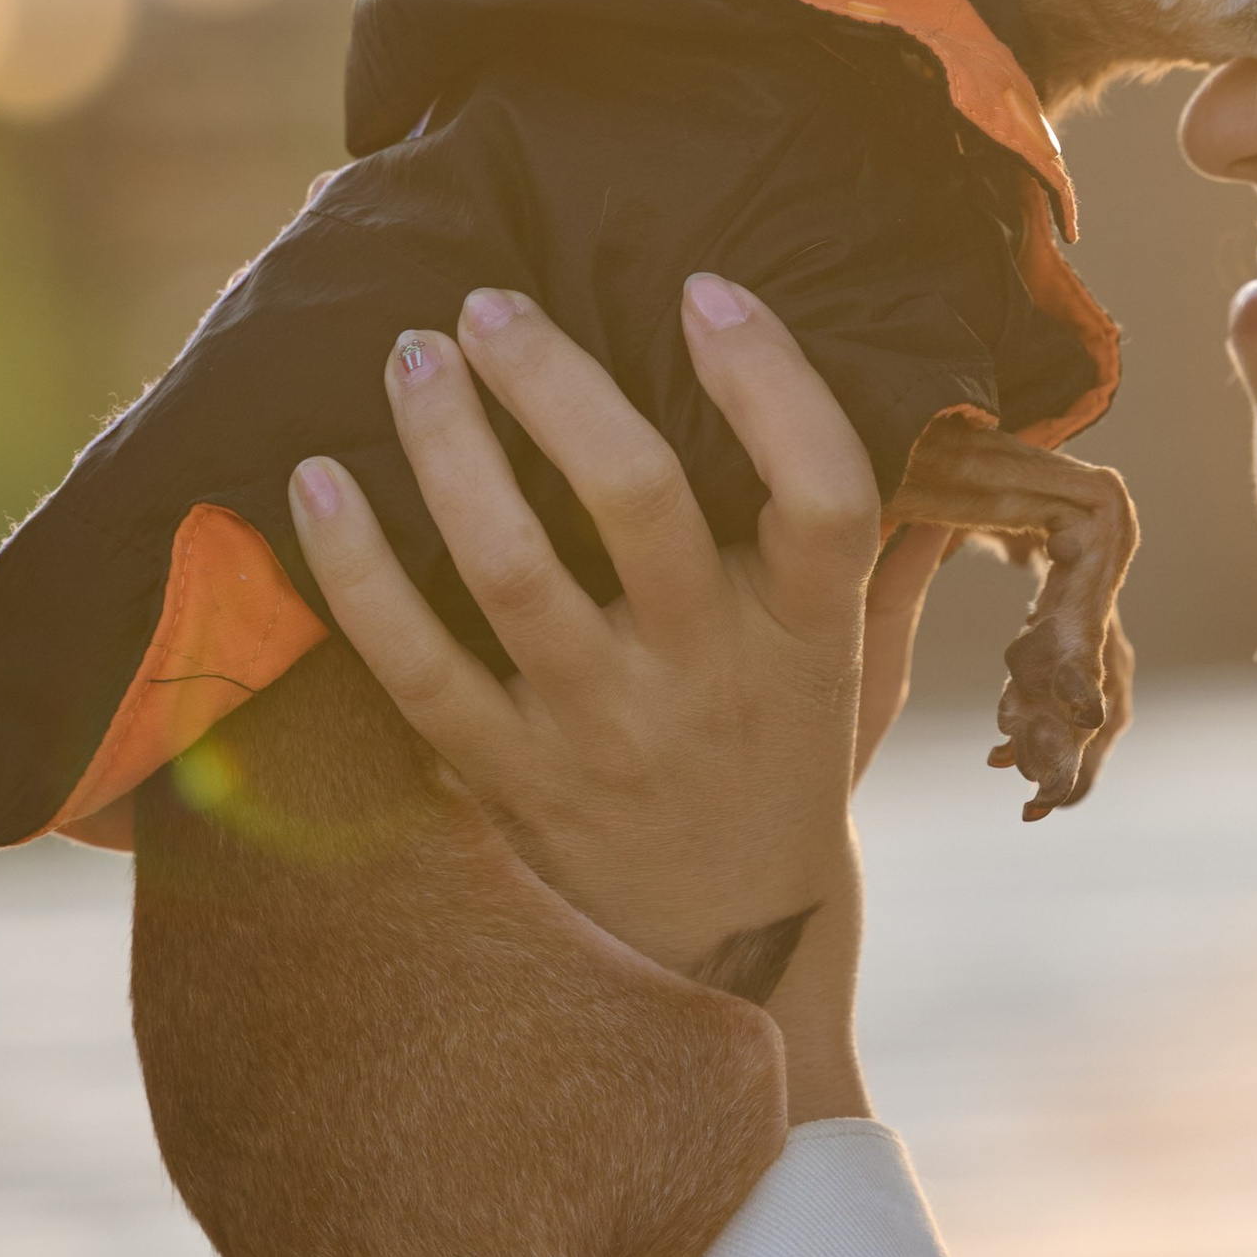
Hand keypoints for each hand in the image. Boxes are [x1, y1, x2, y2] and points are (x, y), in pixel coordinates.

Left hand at [287, 275, 948, 1120]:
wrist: (727, 965)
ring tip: (410, 356)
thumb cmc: (791, 772)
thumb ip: (891, 550)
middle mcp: (706, 676)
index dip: (772, 383)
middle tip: (489, 303)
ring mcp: (598, 731)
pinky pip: (411, 664)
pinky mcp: (502, 780)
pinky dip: (353, 568)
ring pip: (510, 568)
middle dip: (555, 381)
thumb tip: (944, 405)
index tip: (707, 291)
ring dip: (448, 446)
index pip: (822, 492)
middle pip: (638, 500)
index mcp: (810, 633)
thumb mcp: (863, 668)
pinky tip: (312, 480)